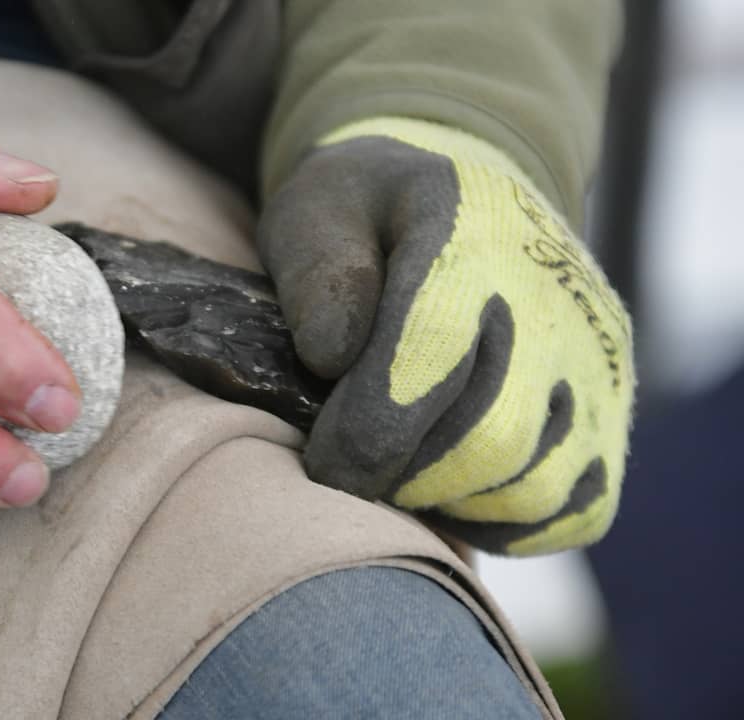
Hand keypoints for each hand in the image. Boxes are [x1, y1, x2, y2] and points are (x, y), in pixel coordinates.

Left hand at [258, 117, 634, 554]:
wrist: (465, 203)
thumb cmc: (367, 221)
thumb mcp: (316, 211)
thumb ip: (316, 273)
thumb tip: (331, 356)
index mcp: (472, 233)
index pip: (432, 354)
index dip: (367, 430)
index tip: (322, 462)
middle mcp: (555, 298)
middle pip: (490, 439)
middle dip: (403, 476)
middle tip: (354, 470)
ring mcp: (596, 361)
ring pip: (532, 484)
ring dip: (449, 500)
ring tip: (400, 468)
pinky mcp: (613, 412)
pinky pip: (572, 511)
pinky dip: (502, 522)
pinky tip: (452, 486)